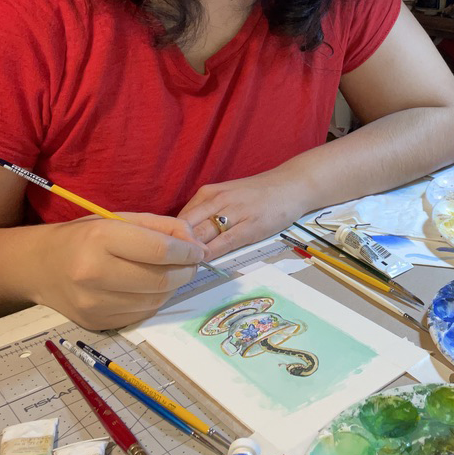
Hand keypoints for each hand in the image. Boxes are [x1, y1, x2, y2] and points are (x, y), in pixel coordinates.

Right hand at [26, 213, 205, 329]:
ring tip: (172, 274)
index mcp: (101, 239)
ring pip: (154, 301)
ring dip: (172, 288)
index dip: (187, 252)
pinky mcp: (96, 323)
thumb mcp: (119, 219)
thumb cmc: (83, 237)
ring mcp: (94, 303)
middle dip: (185, 271)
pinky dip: (153, 301)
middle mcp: (94, 274)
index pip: (159, 250)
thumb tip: (194, 243)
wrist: (39, 266)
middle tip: (191, 264)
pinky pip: (140, 314)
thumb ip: (160, 227)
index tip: (199, 250)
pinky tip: (150, 288)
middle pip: (160, 280)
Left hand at [178, 172, 307, 256]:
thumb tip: (182, 237)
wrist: (291, 185)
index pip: (177, 219)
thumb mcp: (226, 196)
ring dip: (189, 254)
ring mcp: (233, 212)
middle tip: (166, 267)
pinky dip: (210, 255)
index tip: (163, 256)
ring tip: (180, 269)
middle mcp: (216, 200)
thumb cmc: (257, 194)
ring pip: (200, 236)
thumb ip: (205, 213)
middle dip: (173, 249)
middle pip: (184, 228)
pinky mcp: (250, 226)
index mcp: (207, 193)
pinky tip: (203, 263)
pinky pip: (223, 243)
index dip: (168, 239)